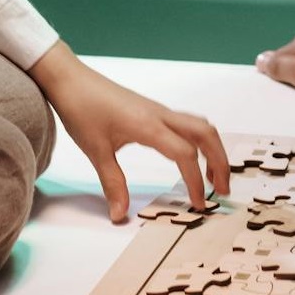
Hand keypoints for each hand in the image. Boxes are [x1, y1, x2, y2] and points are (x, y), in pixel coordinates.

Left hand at [29, 42, 230, 221]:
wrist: (71, 79)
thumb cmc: (82, 109)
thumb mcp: (95, 151)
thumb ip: (112, 183)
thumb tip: (119, 214)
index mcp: (149, 126)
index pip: (186, 155)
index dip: (195, 182)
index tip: (198, 204)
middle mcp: (161, 116)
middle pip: (206, 135)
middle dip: (220, 162)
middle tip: (223, 190)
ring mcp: (159, 111)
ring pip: (200, 127)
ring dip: (213, 150)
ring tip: (213, 176)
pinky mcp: (154, 111)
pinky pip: (188, 124)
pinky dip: (199, 141)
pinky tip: (191, 157)